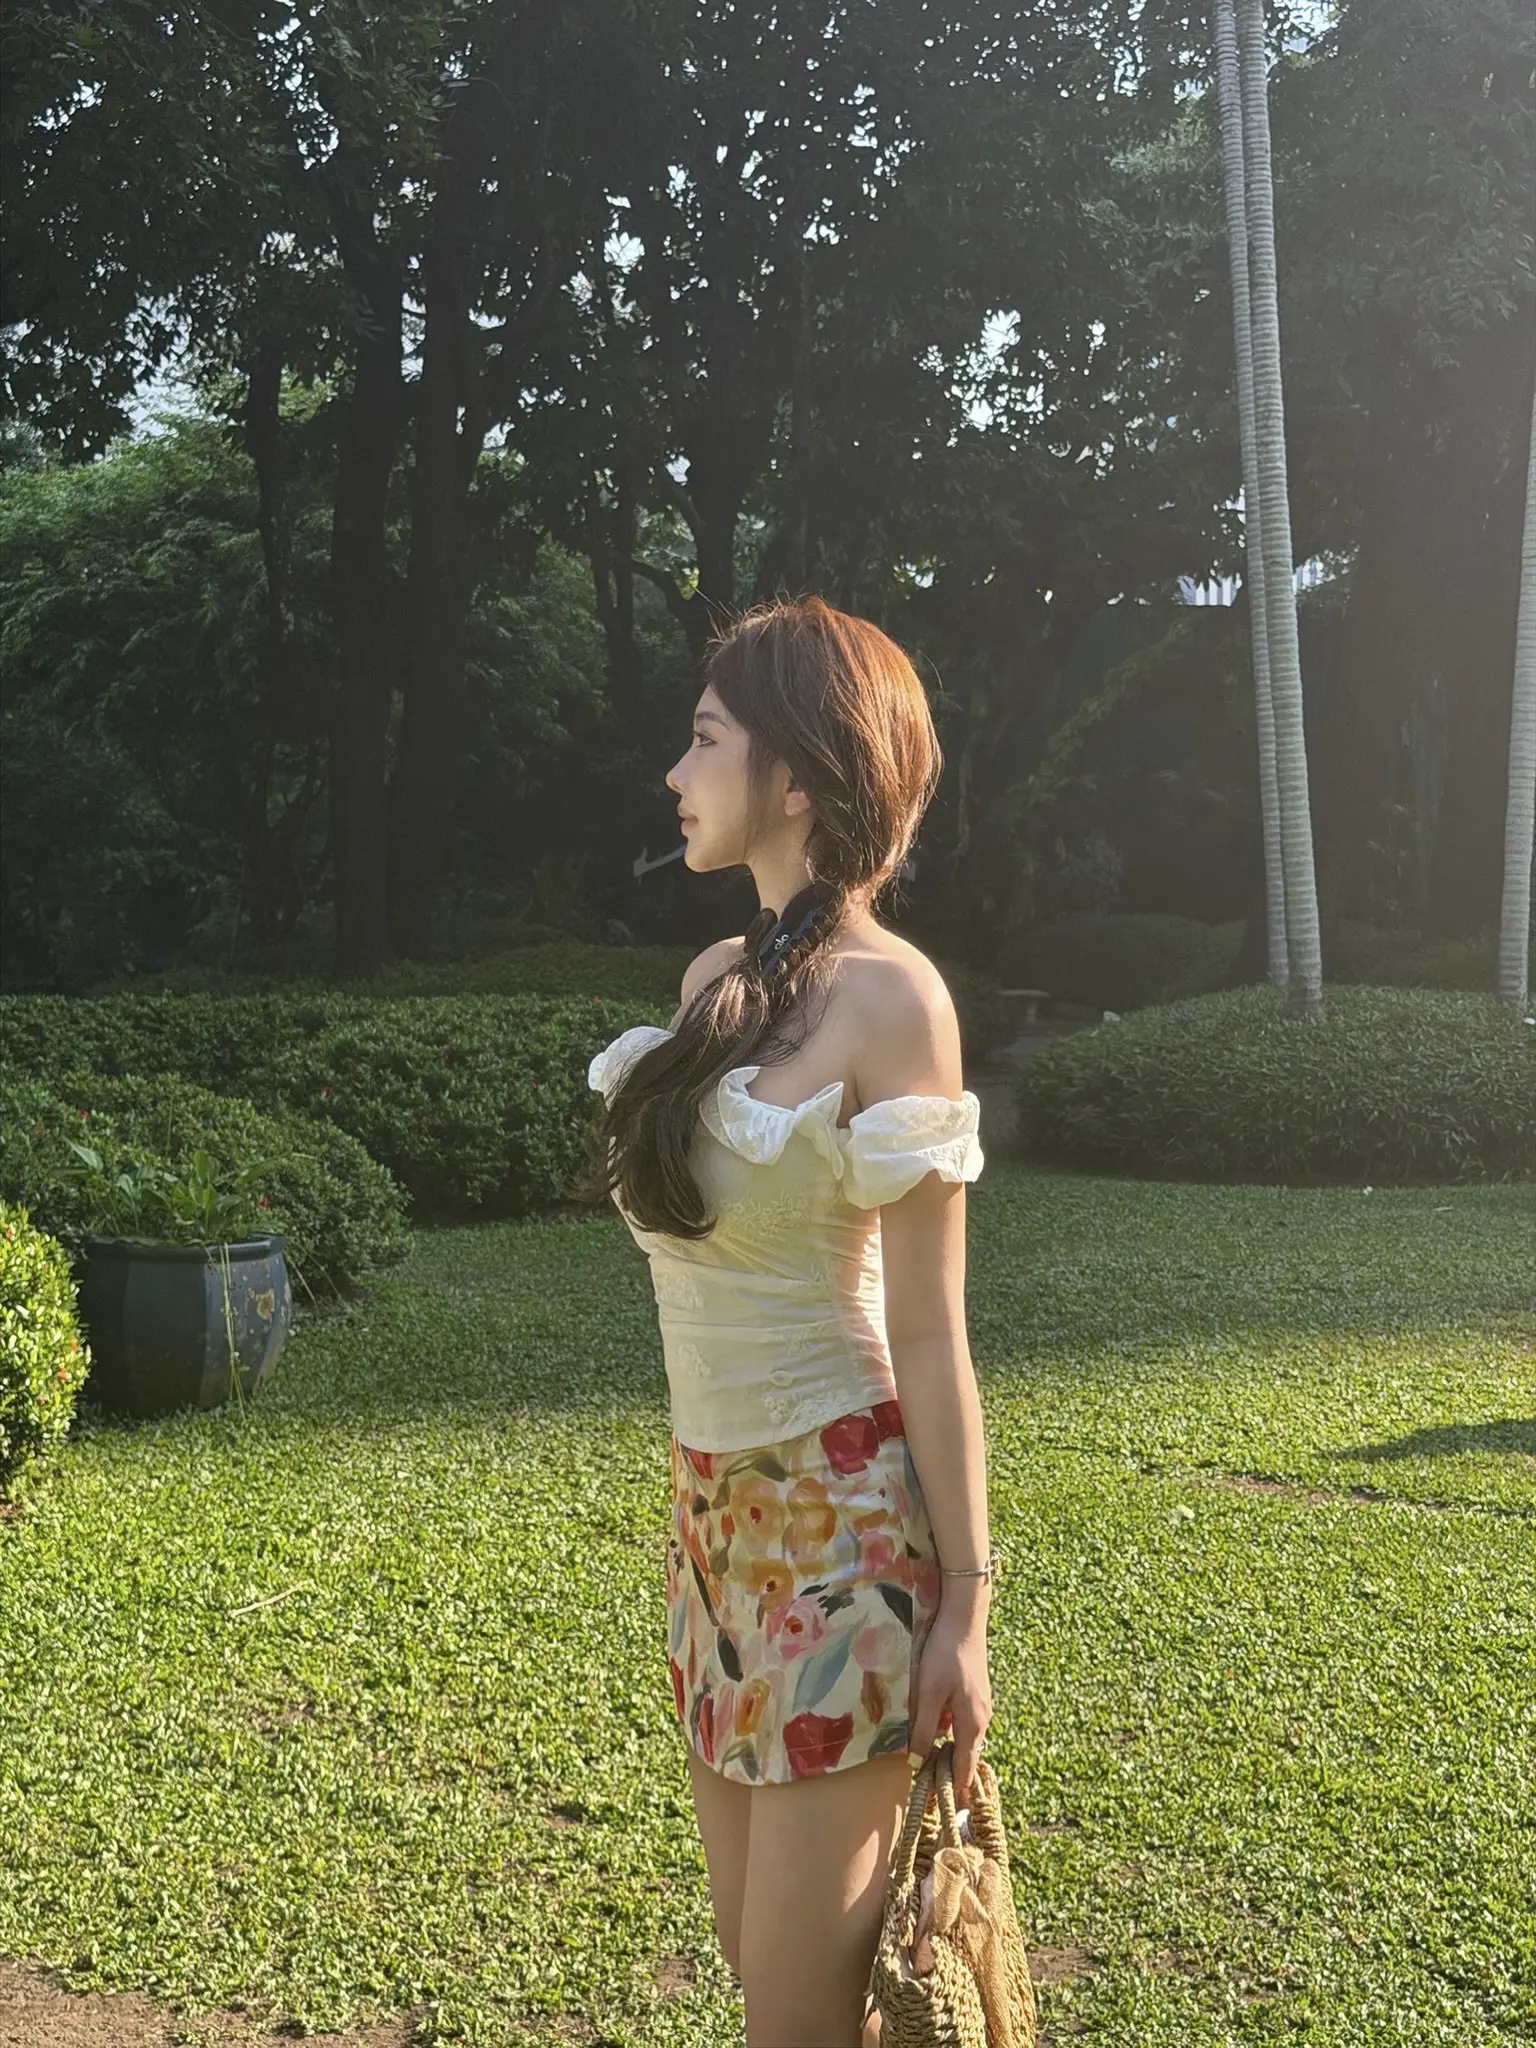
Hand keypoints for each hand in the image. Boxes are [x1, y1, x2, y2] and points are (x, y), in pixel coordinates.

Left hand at [905, 1611, 991, 1807]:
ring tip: (934, 1772)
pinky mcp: (975, 1693)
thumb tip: (917, 1761)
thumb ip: (923, 1727)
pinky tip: (938, 1734)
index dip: (955, 1790)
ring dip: (952, 1756)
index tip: (947, 1813)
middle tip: (935, 1796)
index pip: (964, 1768)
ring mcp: (981, 1705)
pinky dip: (953, 1737)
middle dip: (953, 1776)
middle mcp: (982, 1718)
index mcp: (972, 1723)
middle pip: (966, 1756)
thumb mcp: (929, 1692)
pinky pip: (964, 1724)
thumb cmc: (945, 1654)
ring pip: (965, 1739)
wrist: (965, 1618)